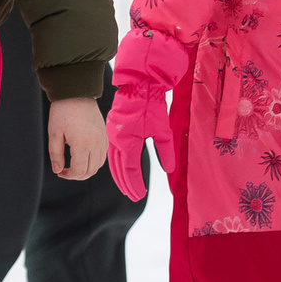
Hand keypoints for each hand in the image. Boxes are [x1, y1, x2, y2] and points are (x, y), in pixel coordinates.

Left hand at [49, 96, 107, 180]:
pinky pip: (103, 155)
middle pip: (91, 171)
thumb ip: (56, 155)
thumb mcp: (54, 134)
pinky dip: (95, 161)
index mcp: (82, 144)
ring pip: (99, 165)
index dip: (68, 176)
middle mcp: (96, 143)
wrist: (77, 93)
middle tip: (66, 171)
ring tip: (75, 165)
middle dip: (77, 175)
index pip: (79, 171)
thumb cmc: (64, 110)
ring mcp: (102, 139)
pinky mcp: (104, 135)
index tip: (60, 172)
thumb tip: (58, 169)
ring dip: (87, 169)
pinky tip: (85, 156)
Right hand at [105, 85, 169, 199]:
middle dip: (126, 184)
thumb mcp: (163, 130)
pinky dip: (116, 163)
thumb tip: (169, 169)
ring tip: (127, 187)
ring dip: (120, 176)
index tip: (139, 195)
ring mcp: (111, 135)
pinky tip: (121, 168)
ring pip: (112, 162)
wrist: (139, 85)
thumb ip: (165, 151)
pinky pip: (111, 152)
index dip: (134, 184)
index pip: (130, 170)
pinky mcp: (111, 129)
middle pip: (119, 169)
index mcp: (127, 142)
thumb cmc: (151, 105)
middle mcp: (116, 141)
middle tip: (133, 196)